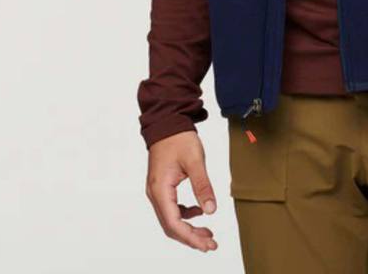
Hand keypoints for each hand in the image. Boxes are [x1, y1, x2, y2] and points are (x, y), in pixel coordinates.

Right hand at [145, 130, 218, 251]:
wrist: (168, 122)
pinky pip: (172, 208)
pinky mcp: (162, 187)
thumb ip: (203, 186)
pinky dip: (185, 215)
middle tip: (211, 244)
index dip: (190, 237)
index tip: (206, 244)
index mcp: (160, 189)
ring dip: (189, 228)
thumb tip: (211, 210)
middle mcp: (155, 194)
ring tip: (208, 233)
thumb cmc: (179, 138)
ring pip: (171, 219)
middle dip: (191, 237)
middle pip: (171, 226)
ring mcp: (157, 191)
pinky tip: (200, 212)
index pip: (174, 223)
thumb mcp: (195, 161)